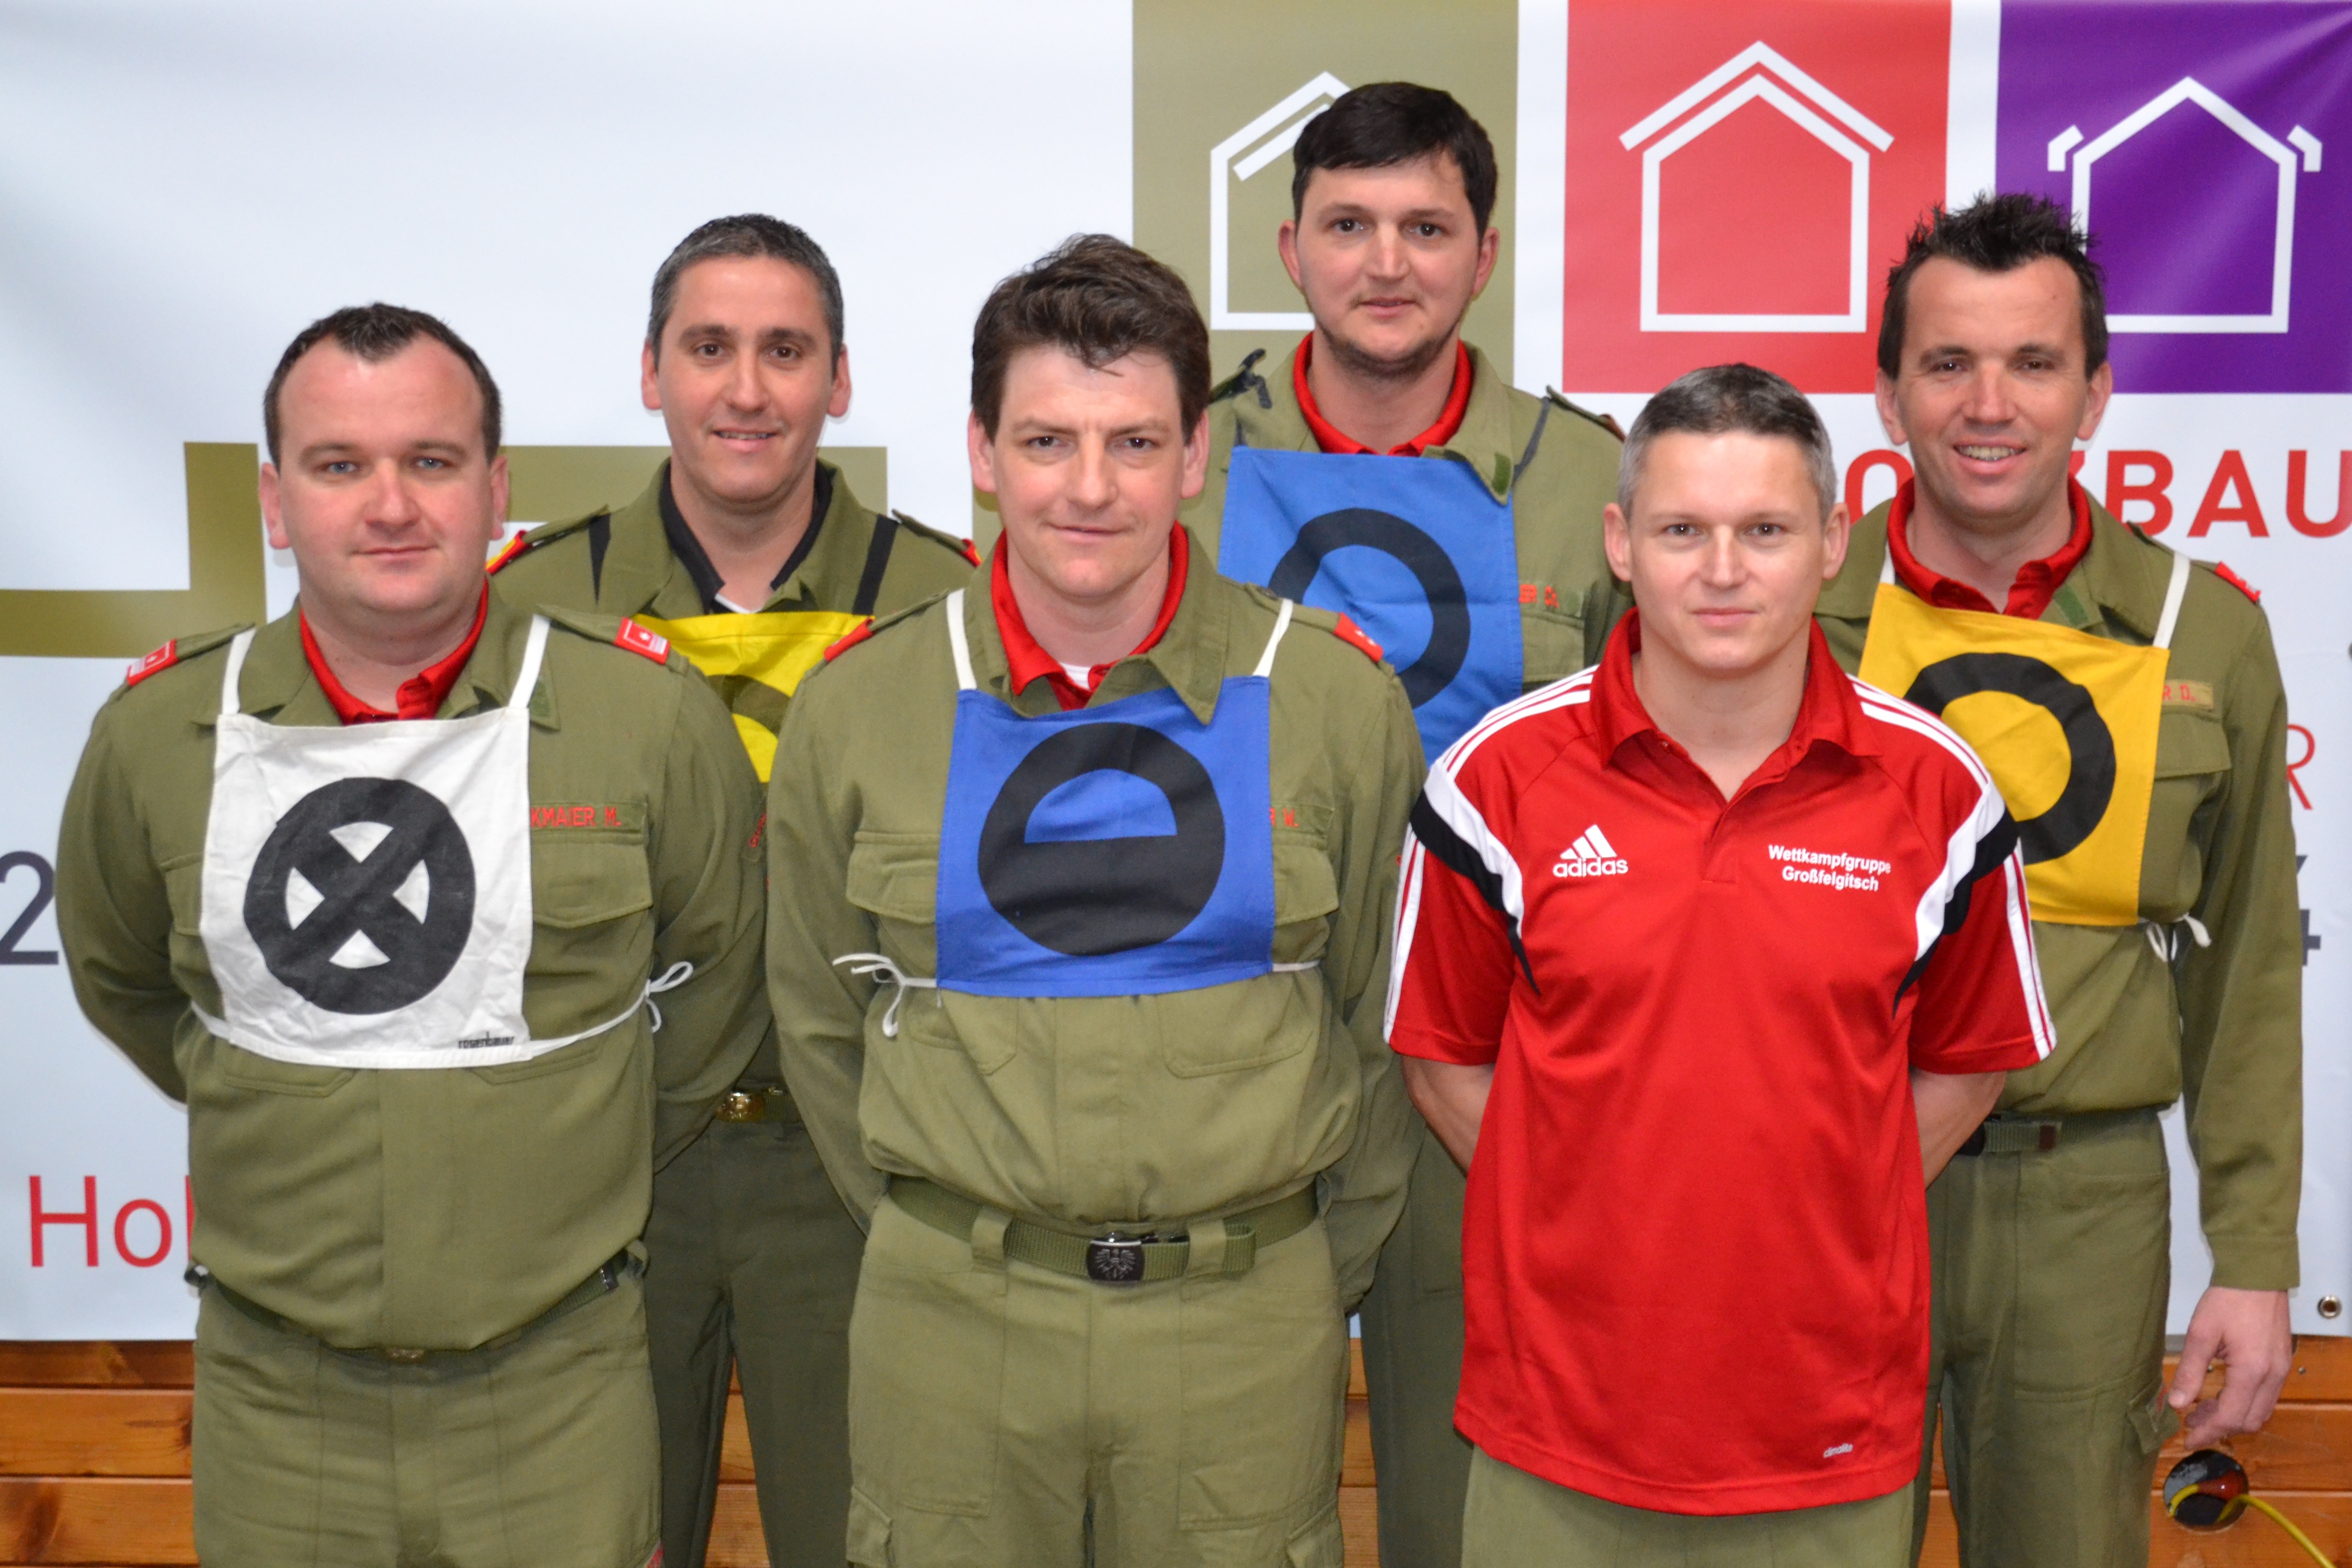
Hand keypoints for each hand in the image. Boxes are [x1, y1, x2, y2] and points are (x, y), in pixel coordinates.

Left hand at [2168, 1286, 2291, 1447]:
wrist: (2257, 1275)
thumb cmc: (2228, 1299)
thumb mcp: (2200, 1334)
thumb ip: (2189, 1371)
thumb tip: (2176, 1403)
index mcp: (2252, 1371)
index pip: (2231, 1417)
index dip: (2208, 1431)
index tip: (2187, 1439)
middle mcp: (2272, 1376)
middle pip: (2249, 1420)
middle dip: (2220, 1428)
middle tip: (2191, 1426)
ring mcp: (2281, 1370)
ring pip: (2260, 1410)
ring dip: (2233, 1417)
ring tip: (2201, 1411)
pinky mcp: (2281, 1363)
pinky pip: (2265, 1396)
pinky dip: (2244, 1403)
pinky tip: (2221, 1394)